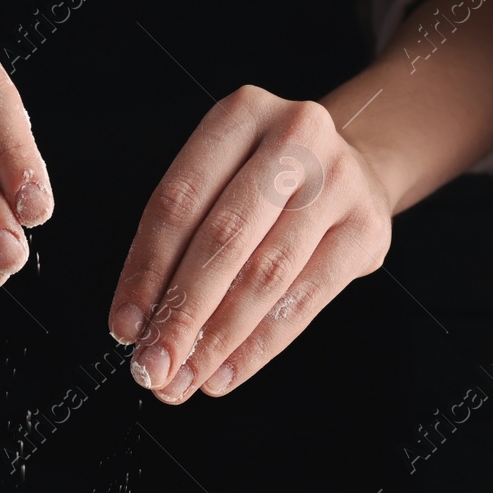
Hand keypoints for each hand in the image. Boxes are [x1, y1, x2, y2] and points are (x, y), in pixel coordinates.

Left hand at [107, 86, 392, 402]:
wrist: (358, 164)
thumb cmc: (272, 180)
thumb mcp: (222, 180)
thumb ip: (181, 240)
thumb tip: (141, 323)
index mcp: (240, 114)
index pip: (178, 202)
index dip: (146, 271)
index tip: (125, 326)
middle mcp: (294, 137)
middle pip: (223, 239)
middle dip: (181, 315)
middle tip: (154, 366)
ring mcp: (338, 181)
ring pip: (266, 274)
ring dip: (218, 339)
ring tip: (187, 378)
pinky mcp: (367, 229)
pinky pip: (305, 299)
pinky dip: (260, 345)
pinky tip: (229, 370)